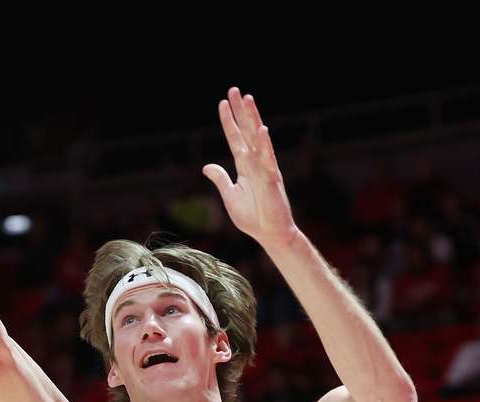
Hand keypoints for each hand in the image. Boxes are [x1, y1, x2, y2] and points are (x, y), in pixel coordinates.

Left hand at [202, 87, 299, 252]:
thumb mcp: (230, 196)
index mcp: (245, 166)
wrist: (269, 233)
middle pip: (247, 131)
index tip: (222, 103)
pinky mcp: (272, 180)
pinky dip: (264, 146)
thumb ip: (221, 179)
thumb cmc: (253, 216)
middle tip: (235, 90)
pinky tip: (261, 130)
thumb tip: (207, 166)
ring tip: (248, 99)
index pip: (235, 138)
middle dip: (241, 111)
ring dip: (253, 119)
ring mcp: (265, 169)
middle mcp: (255, 162)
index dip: (229, 121)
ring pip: (258, 139)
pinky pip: (268, 160)